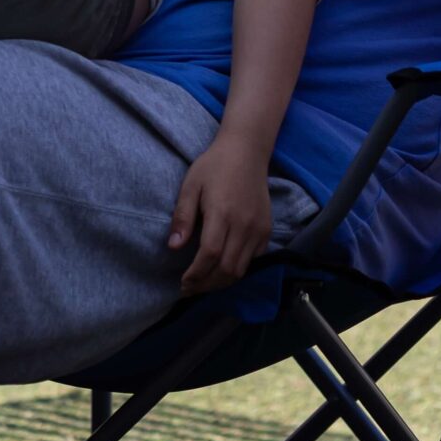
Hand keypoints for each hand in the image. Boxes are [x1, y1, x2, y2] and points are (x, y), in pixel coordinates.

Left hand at [169, 134, 272, 294]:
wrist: (246, 152)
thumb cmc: (213, 166)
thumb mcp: (190, 186)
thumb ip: (182, 217)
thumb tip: (173, 247)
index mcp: (222, 214)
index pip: (210, 255)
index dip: (196, 274)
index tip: (182, 283)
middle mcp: (244, 225)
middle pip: (227, 269)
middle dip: (207, 285)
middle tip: (189, 289)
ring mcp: (259, 229)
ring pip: (242, 269)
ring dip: (222, 281)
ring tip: (203, 283)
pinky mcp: (267, 230)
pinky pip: (254, 259)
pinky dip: (238, 269)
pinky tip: (222, 268)